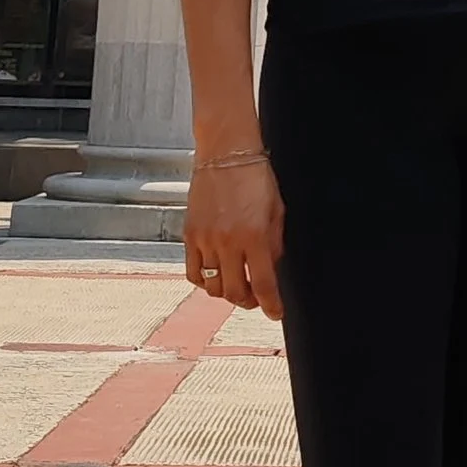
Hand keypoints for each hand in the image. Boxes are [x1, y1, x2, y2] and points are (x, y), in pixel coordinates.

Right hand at [181, 153, 284, 318]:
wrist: (226, 153)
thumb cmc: (254, 177)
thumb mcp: (276, 211)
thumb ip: (274, 245)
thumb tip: (270, 270)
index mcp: (255, 235)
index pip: (263, 284)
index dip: (271, 305)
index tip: (276, 312)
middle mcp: (228, 241)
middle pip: (236, 292)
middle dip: (249, 302)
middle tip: (257, 299)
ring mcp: (206, 239)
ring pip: (214, 287)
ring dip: (227, 294)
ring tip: (236, 286)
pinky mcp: (190, 235)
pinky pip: (193, 273)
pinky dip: (205, 281)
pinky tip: (215, 275)